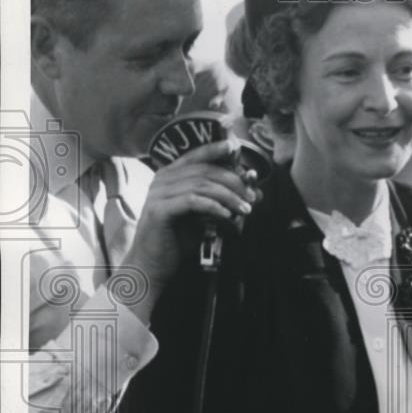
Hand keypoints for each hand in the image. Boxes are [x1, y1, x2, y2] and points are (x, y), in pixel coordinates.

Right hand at [123, 139, 259, 320]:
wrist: (154, 264)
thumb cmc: (180, 238)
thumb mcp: (207, 214)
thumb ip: (225, 200)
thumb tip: (255, 191)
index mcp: (172, 174)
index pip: (198, 154)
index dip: (218, 149)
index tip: (238, 148)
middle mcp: (163, 178)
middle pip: (206, 170)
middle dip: (234, 181)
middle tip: (252, 197)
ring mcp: (158, 193)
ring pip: (202, 184)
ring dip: (229, 196)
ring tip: (245, 209)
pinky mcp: (159, 210)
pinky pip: (193, 201)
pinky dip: (214, 206)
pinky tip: (227, 215)